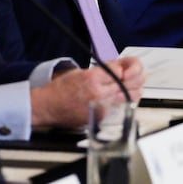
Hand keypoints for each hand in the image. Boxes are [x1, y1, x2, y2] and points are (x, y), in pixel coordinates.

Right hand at [30, 57, 144, 128]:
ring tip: (131, 85)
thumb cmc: (61, 89)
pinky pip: (123, 107)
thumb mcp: (81, 71)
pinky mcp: (102, 117)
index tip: (122, 67)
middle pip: (131, 82)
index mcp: (92, 78)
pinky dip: (127, 100)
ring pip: (132, 95)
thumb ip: (103, 70)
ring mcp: (102, 106)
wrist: (47, 107)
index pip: (120, 69)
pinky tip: (125, 96)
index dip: (124, 67)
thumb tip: (122, 68)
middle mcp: (99, 92)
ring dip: (135, 88)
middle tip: (132, 75)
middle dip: (135, 76)